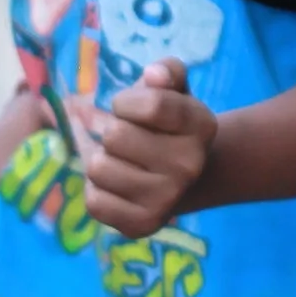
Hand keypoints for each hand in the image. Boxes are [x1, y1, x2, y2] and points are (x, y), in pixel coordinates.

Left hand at [85, 57, 216, 238]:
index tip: (127, 107)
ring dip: (102, 160)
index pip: (152, 104)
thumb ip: (166, 71)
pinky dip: (97, 191)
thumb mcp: (173, 90)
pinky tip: (117, 187)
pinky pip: (94, 201)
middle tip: (127, 140)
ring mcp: (167, 199)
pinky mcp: (142, 225)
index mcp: (201, 125)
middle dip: (112, 131)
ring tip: (122, 162)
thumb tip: (154, 75)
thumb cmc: (167, 124)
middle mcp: (189, 165)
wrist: (182, 180)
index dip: (126, 101)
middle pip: (115, 135)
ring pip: (98, 168)